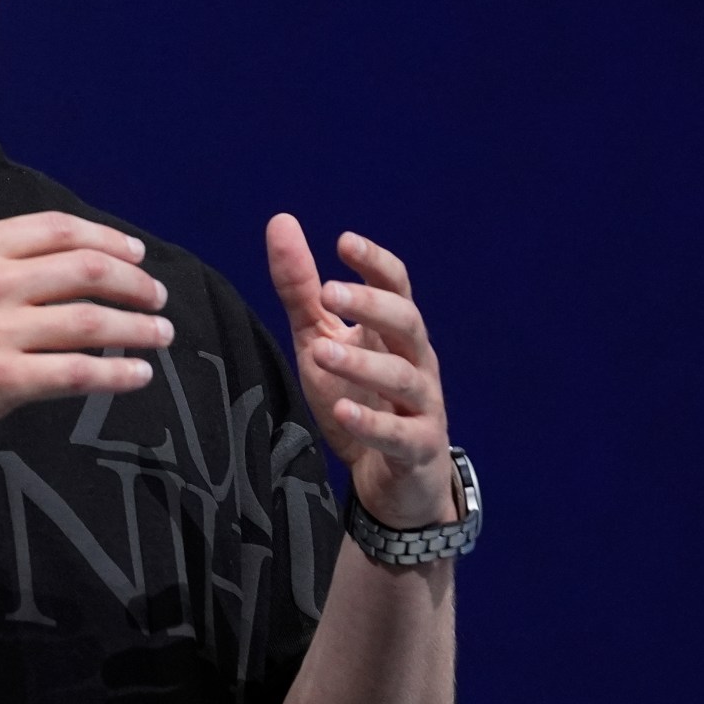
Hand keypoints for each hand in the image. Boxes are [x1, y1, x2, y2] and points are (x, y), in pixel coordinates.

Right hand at [0, 140, 171, 467]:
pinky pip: (74, 373)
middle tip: (157, 296)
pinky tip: (136, 376)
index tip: (135, 254)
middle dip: (133, 282)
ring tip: (160, 334)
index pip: (57, 230)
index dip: (106, 238)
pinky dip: (114, 374)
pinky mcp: (0, 382)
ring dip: (136, 329)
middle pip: (84, 270)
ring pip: (88, 322)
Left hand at [264, 214, 455, 529]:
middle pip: (407, 323)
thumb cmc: (359, 399)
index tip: (344, 241)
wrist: (394, 482)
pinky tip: (343, 410)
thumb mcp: (321, 339)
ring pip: (404, 377)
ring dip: (363, 363)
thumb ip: (302, 289)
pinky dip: (373, 424)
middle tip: (329, 290)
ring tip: (320, 351)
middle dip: (371, 305)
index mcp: (394, 333)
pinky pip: (401, 435)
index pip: (397, 287)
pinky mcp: (418, 450)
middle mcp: (416, 363)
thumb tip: (281, 221)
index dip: (375, 263)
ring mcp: (422, 407)